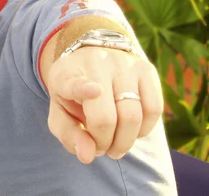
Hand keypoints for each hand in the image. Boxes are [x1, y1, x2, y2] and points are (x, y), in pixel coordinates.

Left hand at [46, 48, 162, 163]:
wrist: (91, 59)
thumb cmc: (73, 94)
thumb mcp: (61, 113)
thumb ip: (69, 135)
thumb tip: (89, 155)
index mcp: (66, 74)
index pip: (74, 83)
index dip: (84, 89)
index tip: (95, 91)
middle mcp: (96, 64)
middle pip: (107, 118)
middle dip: (104, 143)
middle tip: (101, 148)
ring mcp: (123, 64)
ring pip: (133, 116)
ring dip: (125, 141)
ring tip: (115, 144)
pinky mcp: (146, 68)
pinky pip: (154, 110)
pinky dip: (144, 130)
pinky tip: (131, 130)